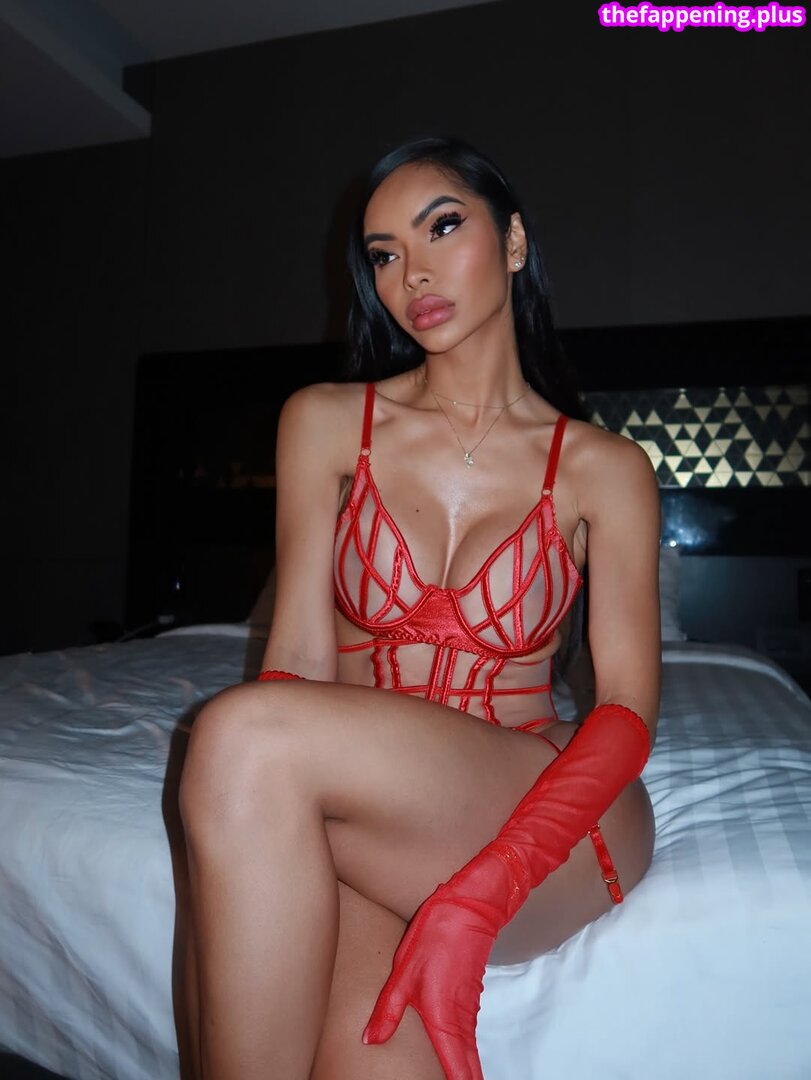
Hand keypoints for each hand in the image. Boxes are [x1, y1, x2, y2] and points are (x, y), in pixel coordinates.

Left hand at [363, 882, 499, 1079]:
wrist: (473, 903)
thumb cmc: (437, 934)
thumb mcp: (404, 971)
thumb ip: (388, 1010)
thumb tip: (369, 1042)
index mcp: (443, 1018)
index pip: (455, 1070)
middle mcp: (460, 1020)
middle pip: (468, 1068)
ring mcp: (468, 1009)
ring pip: (469, 1053)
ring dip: (466, 1072)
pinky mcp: (468, 997)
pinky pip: (467, 1037)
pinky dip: (466, 1055)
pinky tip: (460, 1060)